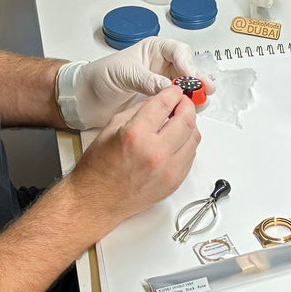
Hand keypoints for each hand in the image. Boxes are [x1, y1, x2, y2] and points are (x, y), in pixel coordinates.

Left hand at [56, 37, 214, 128]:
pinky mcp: (159, 99)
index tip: (189, 76)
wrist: (86, 98)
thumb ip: (146, 80)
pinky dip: (185, 105)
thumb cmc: (99, 77)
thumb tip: (168, 86)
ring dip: (194, 93)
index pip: (177, 51)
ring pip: (186, 85)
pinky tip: (189, 110)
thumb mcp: (124, 74)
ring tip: (202, 101)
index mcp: (152, 50)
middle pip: (187, 68)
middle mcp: (160, 64)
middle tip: (206, 89)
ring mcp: (161, 82)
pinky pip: (178, 100)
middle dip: (197, 78)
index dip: (187, 63)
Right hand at [67, 85, 199, 228]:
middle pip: (186, 119)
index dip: (173, 93)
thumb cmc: (98, 168)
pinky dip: (187, 144)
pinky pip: (191, 156)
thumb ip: (139, 110)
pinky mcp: (174, 182)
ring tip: (180, 121)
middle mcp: (155, 152)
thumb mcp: (112, 127)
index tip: (175, 91)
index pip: (165, 104)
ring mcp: (168, 170)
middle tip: (182, 102)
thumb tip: (160, 100)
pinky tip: (177, 140)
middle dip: (186, 105)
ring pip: (194, 138)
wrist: (96, 200)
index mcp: (136, 135)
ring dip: (190, 125)